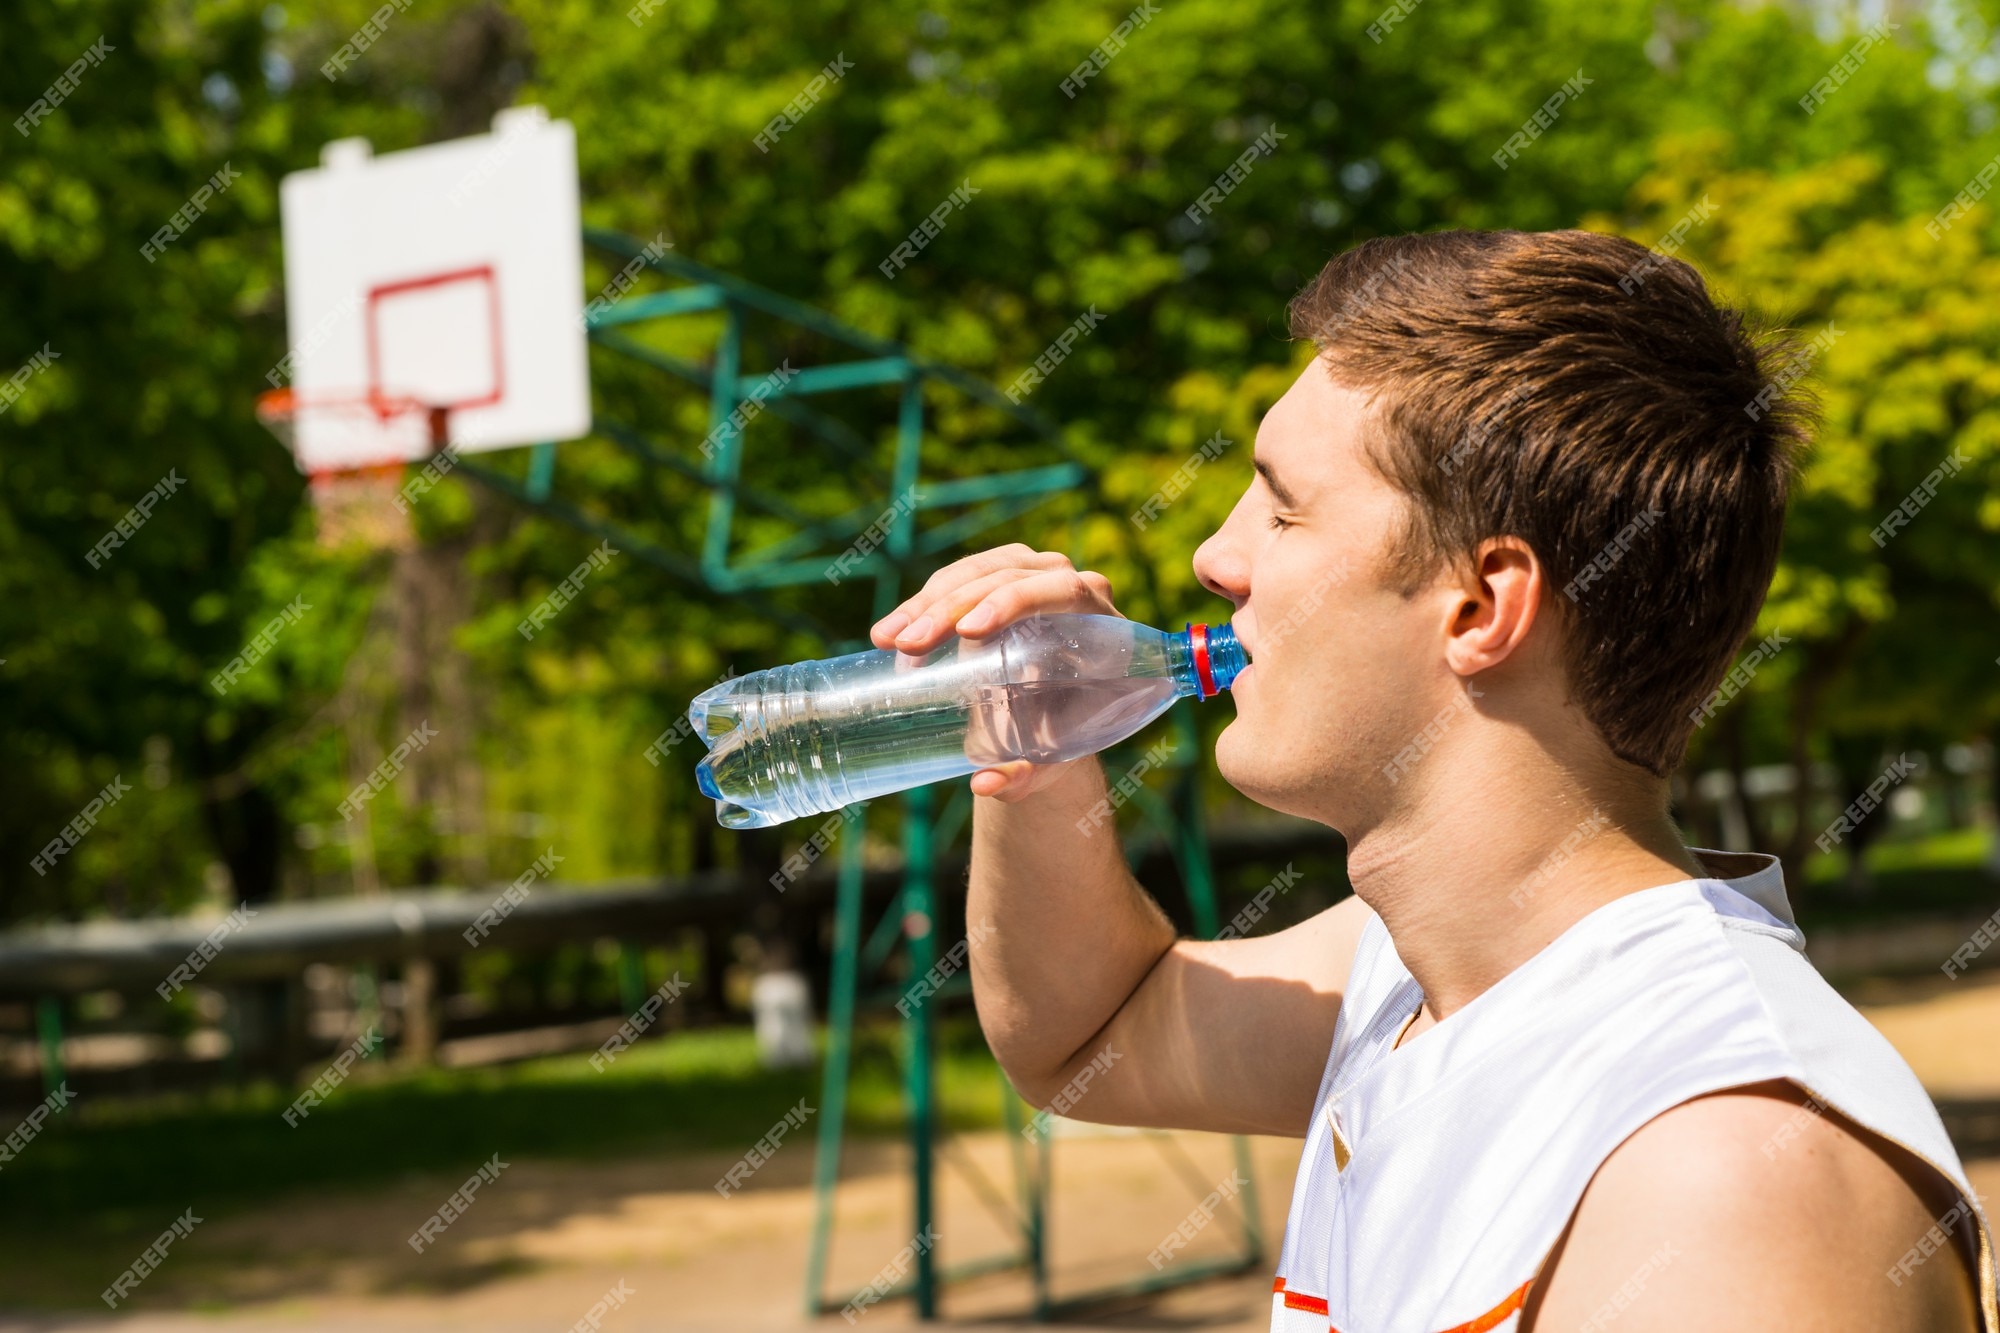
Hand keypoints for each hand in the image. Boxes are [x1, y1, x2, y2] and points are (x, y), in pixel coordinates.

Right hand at [870, 543, 1120, 801]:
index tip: (967, 632)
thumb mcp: (1048, 761)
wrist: (1052, 722)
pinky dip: (921, 602)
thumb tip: (984, 784)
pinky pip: (958, 577)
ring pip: (977, 571)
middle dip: (952, 608)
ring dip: (927, 602)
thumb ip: (1024, 776)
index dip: (1014, 602)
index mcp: (1104, 628)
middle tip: (909, 644)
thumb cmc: (1060, 740)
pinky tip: (890, 632)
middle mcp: (1076, 588)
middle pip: (1010, 576)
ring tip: (888, 640)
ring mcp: (1037, 573)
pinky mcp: (1001, 573)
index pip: (1063, 592)